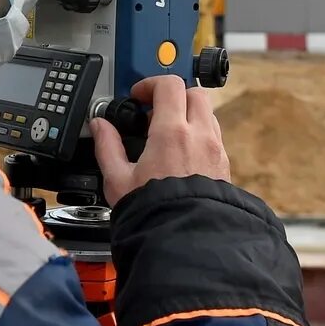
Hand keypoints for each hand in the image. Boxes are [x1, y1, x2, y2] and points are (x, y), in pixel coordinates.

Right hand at [92, 76, 230, 206]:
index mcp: (172, 132)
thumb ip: (107, 146)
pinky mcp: (225, 166)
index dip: (150, 84)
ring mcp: (216, 150)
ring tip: (168, 132)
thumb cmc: (154, 213)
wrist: (187, 241)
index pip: (169, 85)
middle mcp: (199, 136)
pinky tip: (182, 154)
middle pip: (194, 93)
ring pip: (207, 114)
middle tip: (155, 109)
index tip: (138, 96)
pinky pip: (214, 137)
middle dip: (173, 95)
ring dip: (188, 114)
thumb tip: (100, 126)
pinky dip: (199, 135)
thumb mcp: (118, 179)